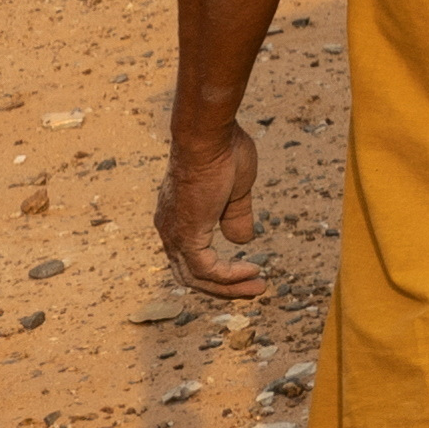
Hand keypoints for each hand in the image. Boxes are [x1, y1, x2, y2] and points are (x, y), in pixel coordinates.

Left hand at [161, 123, 265, 298]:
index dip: (220, 270)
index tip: (250, 271)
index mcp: (180, 216)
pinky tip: (251, 271)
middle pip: (191, 274)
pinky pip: (206, 269)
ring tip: (258, 289)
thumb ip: (236, 216)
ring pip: (196, 277)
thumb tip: (242, 240)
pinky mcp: (187, 236)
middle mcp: (170, 229)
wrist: (208, 137)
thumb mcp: (236, 190)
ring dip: (228, 288)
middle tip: (254, 290)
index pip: (192, 256)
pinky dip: (229, 276)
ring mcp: (175, 234)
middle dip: (224, 287)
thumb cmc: (222, 152)